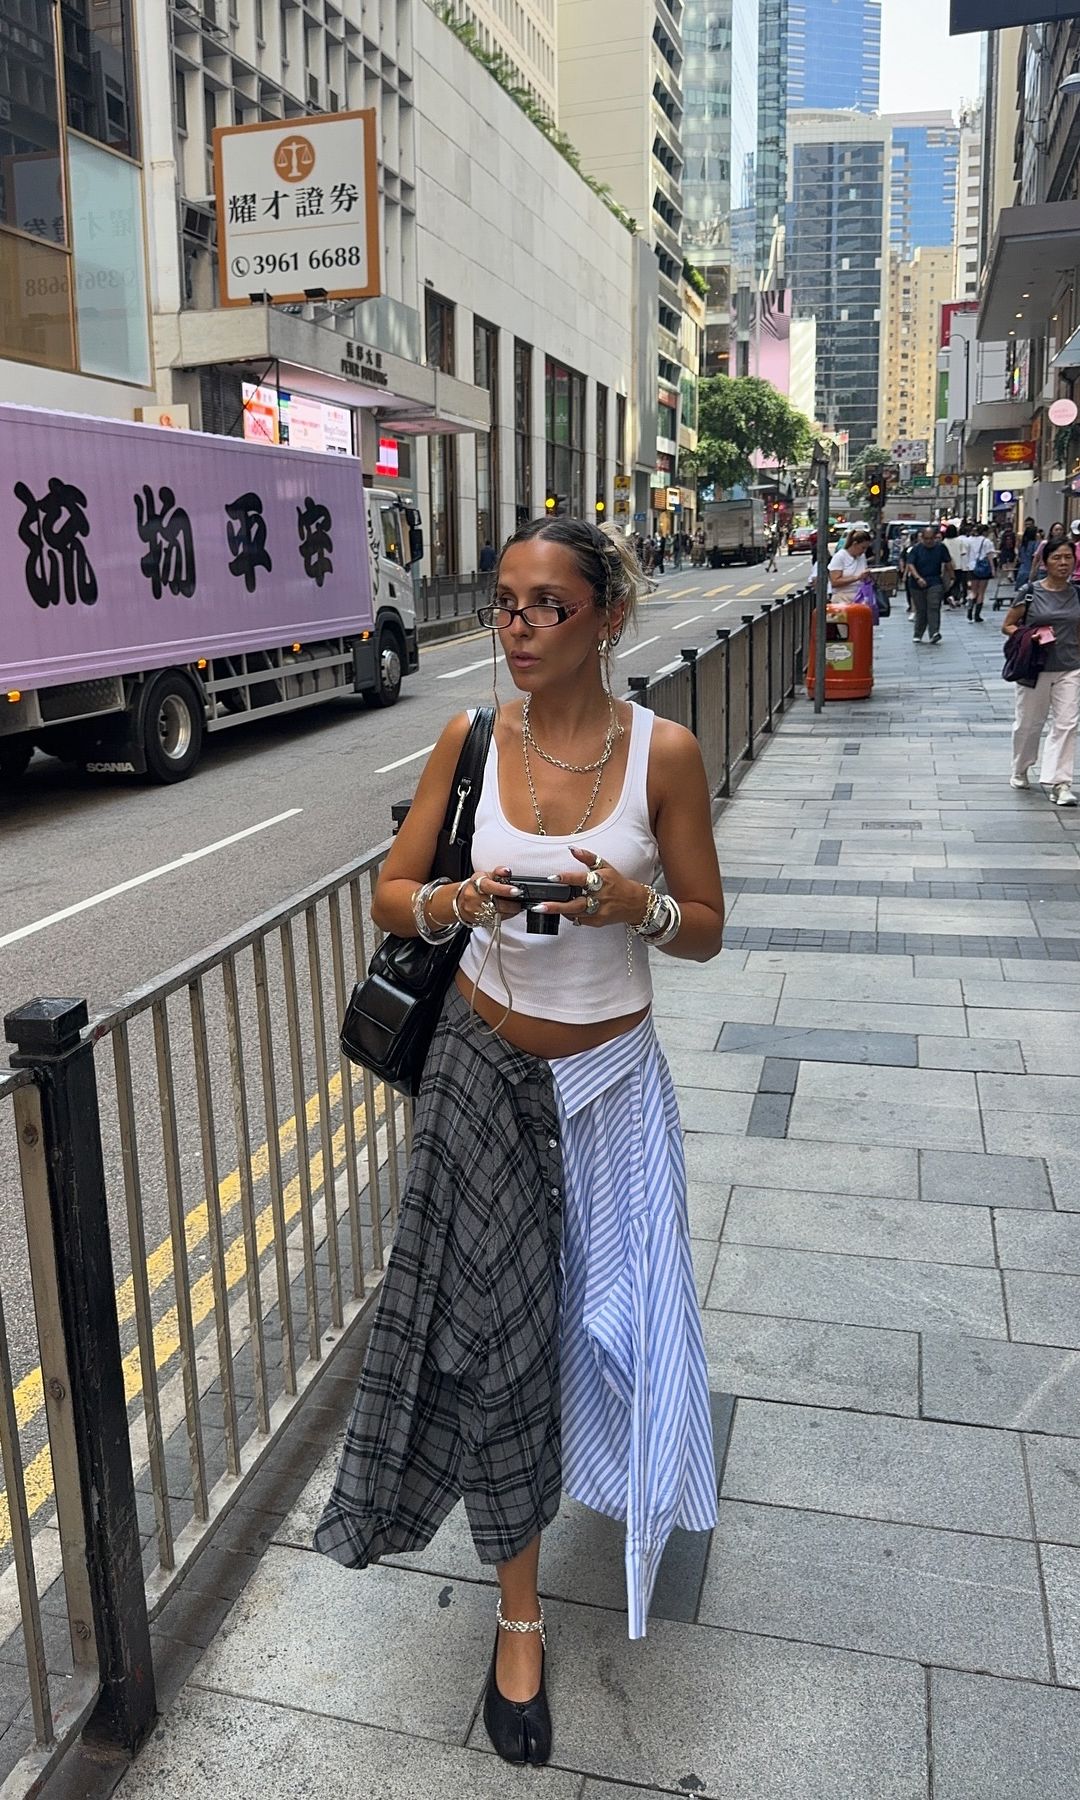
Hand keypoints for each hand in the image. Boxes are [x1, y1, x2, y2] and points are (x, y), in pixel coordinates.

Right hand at [461, 868, 522, 923]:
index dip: (503, 889)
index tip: (515, 891)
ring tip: (516, 906)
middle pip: (496, 903)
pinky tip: (508, 912)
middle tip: (519, 902)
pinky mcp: (480, 921)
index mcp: (477, 884)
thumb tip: (507, 871)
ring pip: (498, 914)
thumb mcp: (484, 876)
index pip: (490, 886)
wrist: (461, 902)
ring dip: (511, 911)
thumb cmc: (474, 888)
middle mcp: (475, 898)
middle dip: (512, 904)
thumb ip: (497, 872)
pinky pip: (496, 920)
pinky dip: (505, 916)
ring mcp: (476, 911)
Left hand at [533, 846, 648, 929]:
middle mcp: (599, 898)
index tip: (551, 878)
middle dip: (556, 906)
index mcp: (600, 881)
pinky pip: (579, 920)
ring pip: (574, 914)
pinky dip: (571, 915)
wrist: (634, 903)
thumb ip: (587, 857)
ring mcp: (598, 912)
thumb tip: (572, 848)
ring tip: (545, 907)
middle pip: (575, 904)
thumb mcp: (605, 866)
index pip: (580, 879)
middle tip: (539, 907)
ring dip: (560, 911)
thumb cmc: (617, 882)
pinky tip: (566, 910)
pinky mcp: (597, 922)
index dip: (565, 878)